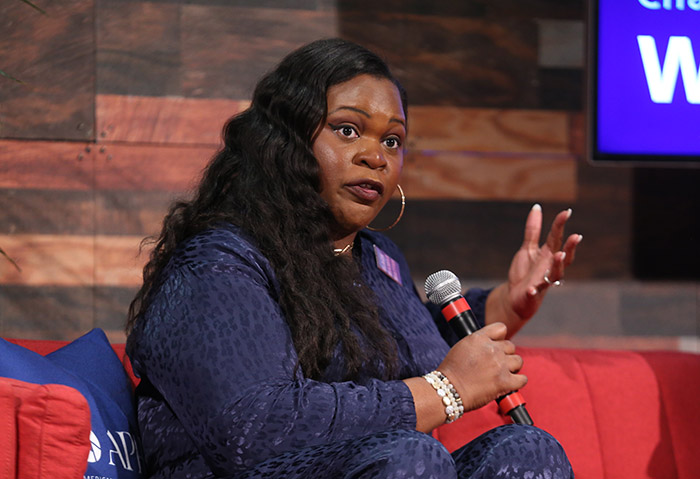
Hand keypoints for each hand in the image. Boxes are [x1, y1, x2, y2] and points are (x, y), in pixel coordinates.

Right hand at [438, 323, 526, 412]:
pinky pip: (522, 379)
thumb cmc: (452, 371)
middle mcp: (492, 349)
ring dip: (512, 367)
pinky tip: (510, 384)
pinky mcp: (505, 382)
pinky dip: (517, 382)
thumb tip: (492, 344)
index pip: (501, 328)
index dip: (500, 337)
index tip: (497, 345)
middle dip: (505, 355)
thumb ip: (479, 342)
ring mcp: (500, 365)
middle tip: (496, 364)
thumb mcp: (462, 346)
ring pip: (518, 361)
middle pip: (511, 346)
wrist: (449, 390)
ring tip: (501, 374)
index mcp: (479, 338)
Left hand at [504, 204, 581, 322]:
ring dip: (558, 265)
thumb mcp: (528, 248)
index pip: (556, 238)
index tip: (567, 211)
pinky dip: (534, 292)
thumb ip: (533, 230)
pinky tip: (531, 290)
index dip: (561, 225)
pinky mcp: (532, 294)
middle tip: (576, 236)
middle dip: (570, 247)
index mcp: (548, 255)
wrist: (515, 297)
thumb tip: (537, 207)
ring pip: (555, 275)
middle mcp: (549, 268)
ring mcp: (542, 282)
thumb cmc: (525, 272)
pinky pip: (534, 293)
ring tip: (559, 255)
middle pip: (564, 257)